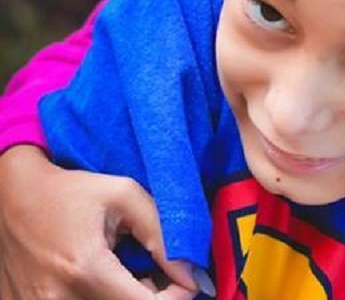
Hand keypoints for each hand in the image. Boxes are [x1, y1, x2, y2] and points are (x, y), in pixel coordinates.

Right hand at [0, 145, 197, 299]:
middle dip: (148, 298)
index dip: (173, 298)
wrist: (12, 193)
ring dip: (121, 299)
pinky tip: (97, 280)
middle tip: (151, 276)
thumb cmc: (71, 191)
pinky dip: (95, 298)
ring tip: (121, 275)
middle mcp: (58, 296)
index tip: (182, 283)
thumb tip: (191, 275)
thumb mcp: (125, 197)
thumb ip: (162, 236)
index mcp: (85, 268)